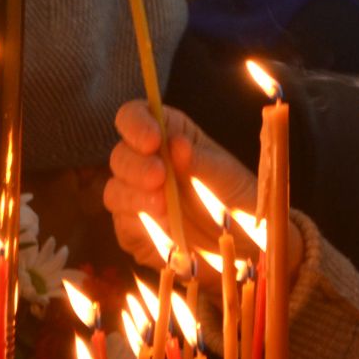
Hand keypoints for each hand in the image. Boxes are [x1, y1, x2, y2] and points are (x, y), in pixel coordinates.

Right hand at [105, 100, 296, 273]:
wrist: (244, 243)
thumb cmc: (235, 197)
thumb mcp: (226, 176)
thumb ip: (201, 160)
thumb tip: (177, 144)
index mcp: (166, 135)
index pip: (135, 116)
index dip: (136, 123)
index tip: (153, 139)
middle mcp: (145, 163)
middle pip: (120, 155)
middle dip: (136, 165)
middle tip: (159, 176)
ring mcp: (136, 198)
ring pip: (114, 190)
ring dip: (133, 195)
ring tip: (162, 205)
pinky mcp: (134, 231)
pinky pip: (123, 225)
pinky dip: (136, 225)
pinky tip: (160, 228)